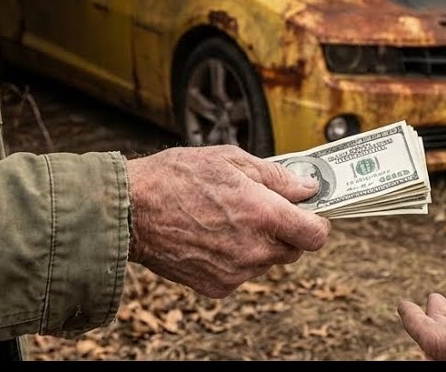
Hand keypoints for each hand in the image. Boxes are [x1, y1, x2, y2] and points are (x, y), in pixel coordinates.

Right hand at [124, 145, 330, 297]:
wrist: (130, 211)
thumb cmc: (176, 178)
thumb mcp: (230, 159)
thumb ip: (276, 177)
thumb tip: (306, 188)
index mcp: (263, 215)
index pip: (316, 234)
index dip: (316, 221)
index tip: (308, 211)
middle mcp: (254, 249)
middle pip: (293, 250)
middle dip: (285, 230)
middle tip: (260, 208)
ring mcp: (235, 272)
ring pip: (266, 261)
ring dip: (258, 244)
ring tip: (226, 218)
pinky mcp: (217, 286)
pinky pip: (241, 273)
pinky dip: (235, 258)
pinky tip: (212, 236)